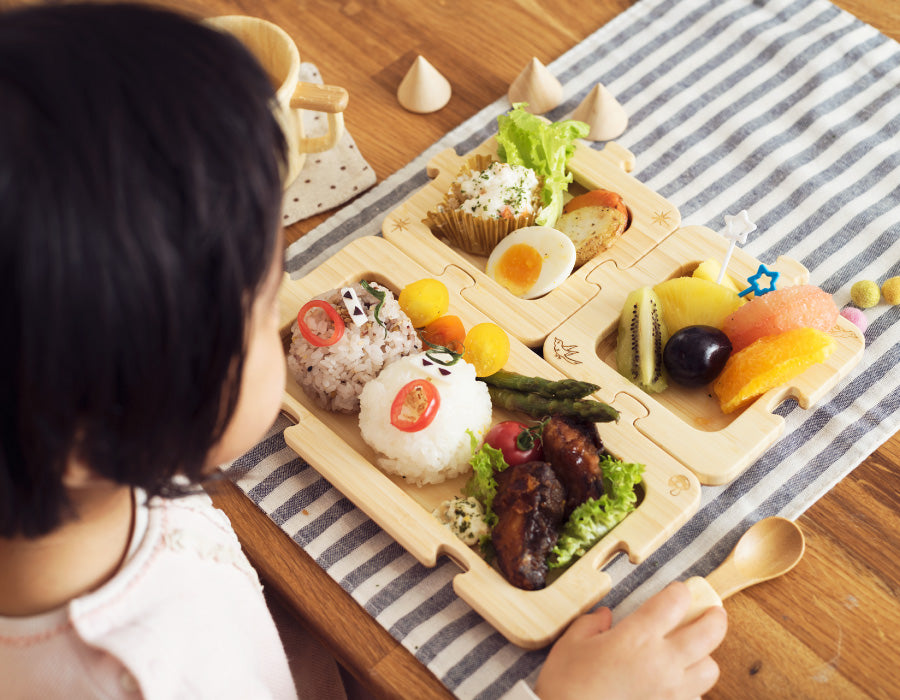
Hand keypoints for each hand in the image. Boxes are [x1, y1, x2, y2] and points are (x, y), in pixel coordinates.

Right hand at [534, 581, 727, 699]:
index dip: (680, 591)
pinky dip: (692, 689)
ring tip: (692, 653)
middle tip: (712, 611)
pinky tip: (675, 685)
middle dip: (715, 617)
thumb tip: (605, 617)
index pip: (675, 603)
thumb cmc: (567, 685)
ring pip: (710, 669)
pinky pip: (695, 697)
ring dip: (705, 657)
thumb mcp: (571, 644)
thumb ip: (592, 624)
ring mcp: (671, 692)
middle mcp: (663, 662)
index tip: (678, 591)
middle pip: (709, 633)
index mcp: (638, 637)